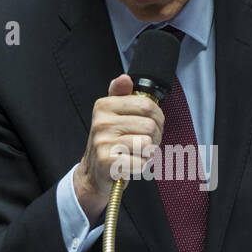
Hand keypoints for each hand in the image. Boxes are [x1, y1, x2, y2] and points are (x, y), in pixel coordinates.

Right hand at [72, 74, 164, 220]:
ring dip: (149, 152)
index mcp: (104, 106)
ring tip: (138, 153)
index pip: (147, 105)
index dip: (158, 117)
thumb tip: (125, 78)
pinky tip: (132, 164)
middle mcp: (101, 122)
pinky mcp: (107, 162)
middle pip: (150, 125)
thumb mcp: (112, 115)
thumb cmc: (110, 142)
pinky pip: (141, 161)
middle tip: (146, 143)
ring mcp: (103, 142)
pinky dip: (142, 166)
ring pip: (147, 143)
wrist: (93, 173)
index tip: (152, 125)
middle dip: (155, 137)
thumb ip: (120, 95)